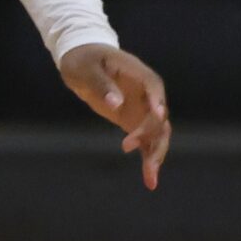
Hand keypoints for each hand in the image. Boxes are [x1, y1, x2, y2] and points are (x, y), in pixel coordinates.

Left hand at [58, 44, 169, 190]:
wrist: (81, 60)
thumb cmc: (83, 60)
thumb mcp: (86, 69)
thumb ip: (101, 84)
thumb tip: (116, 103)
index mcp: (137, 74)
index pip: (153, 86)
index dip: (157, 100)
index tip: (158, 115)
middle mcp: (146, 93)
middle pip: (159, 116)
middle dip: (151, 134)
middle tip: (129, 148)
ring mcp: (142, 109)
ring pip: (158, 134)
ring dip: (156, 154)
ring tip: (150, 178)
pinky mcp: (134, 122)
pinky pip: (147, 142)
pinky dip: (148, 159)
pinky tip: (150, 180)